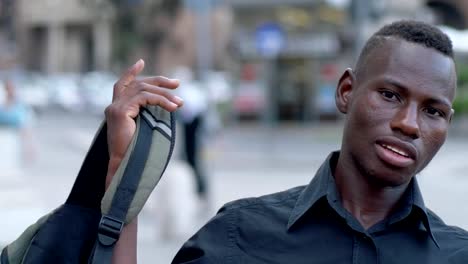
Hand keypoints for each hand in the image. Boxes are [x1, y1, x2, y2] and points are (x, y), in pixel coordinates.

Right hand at [104, 59, 182, 185]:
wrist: (125, 165)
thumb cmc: (136, 152)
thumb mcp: (144, 129)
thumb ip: (148, 115)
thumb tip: (169, 106)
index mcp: (116, 109)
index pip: (122, 84)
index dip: (131, 72)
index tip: (140, 61)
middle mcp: (113, 106)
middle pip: (137, 84)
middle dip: (159, 82)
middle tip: (178, 84)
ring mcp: (115, 108)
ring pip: (143, 90)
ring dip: (165, 95)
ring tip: (180, 104)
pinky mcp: (120, 111)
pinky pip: (144, 98)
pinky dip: (161, 101)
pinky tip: (173, 108)